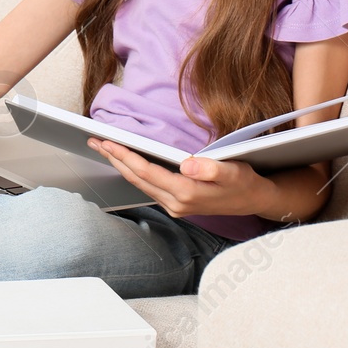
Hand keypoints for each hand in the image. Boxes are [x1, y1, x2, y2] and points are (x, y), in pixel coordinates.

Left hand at [87, 139, 272, 218]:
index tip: (107, 142)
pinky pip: (147, 186)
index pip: (146, 172)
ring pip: (139, 183)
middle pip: (136, 178)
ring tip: (104, 148)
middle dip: (113, 159)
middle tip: (94, 141)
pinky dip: (133, 172)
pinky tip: (125, 161)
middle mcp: (176, 203)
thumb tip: (187, 164)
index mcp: (186, 193)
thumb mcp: (232, 171)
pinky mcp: (176, 204)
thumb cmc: (243, 182)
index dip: (124, 156)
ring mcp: (174, 206)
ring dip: (120, 165)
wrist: (254, 200)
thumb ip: (210, 168)